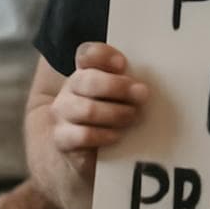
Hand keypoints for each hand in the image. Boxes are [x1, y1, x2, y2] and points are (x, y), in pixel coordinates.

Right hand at [49, 43, 148, 182]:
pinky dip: (104, 135)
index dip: (104, 56)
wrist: (84, 154)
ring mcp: (63, 113)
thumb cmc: (110, 118)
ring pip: (87, 109)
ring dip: (116, 113)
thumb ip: (129, 84)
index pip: (88, 54)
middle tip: (142, 95)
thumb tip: (148, 85)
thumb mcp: (120, 97)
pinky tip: (117, 136)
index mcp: (86, 71)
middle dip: (118, 87)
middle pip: (87, 80)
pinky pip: (84, 134)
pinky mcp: (61, 138)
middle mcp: (70, 89)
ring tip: (132, 117)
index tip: (123, 64)